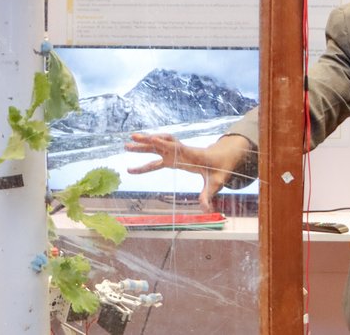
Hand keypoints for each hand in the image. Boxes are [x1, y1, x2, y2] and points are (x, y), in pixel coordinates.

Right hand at [125, 133, 251, 210]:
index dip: (165, 143)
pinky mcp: (175, 157)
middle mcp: (182, 151)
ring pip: (158, 147)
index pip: (177, 147)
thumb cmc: (221, 168)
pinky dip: (148, 152)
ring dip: (144, 145)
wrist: (224, 157)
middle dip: (148, 141)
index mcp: (192, 155)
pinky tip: (136, 155)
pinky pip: (159, 154)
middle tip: (131, 139)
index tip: (153, 139)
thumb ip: (209, 195)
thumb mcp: (217, 183)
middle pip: (164, 143)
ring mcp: (177, 153)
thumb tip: (206, 210)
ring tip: (126, 145)